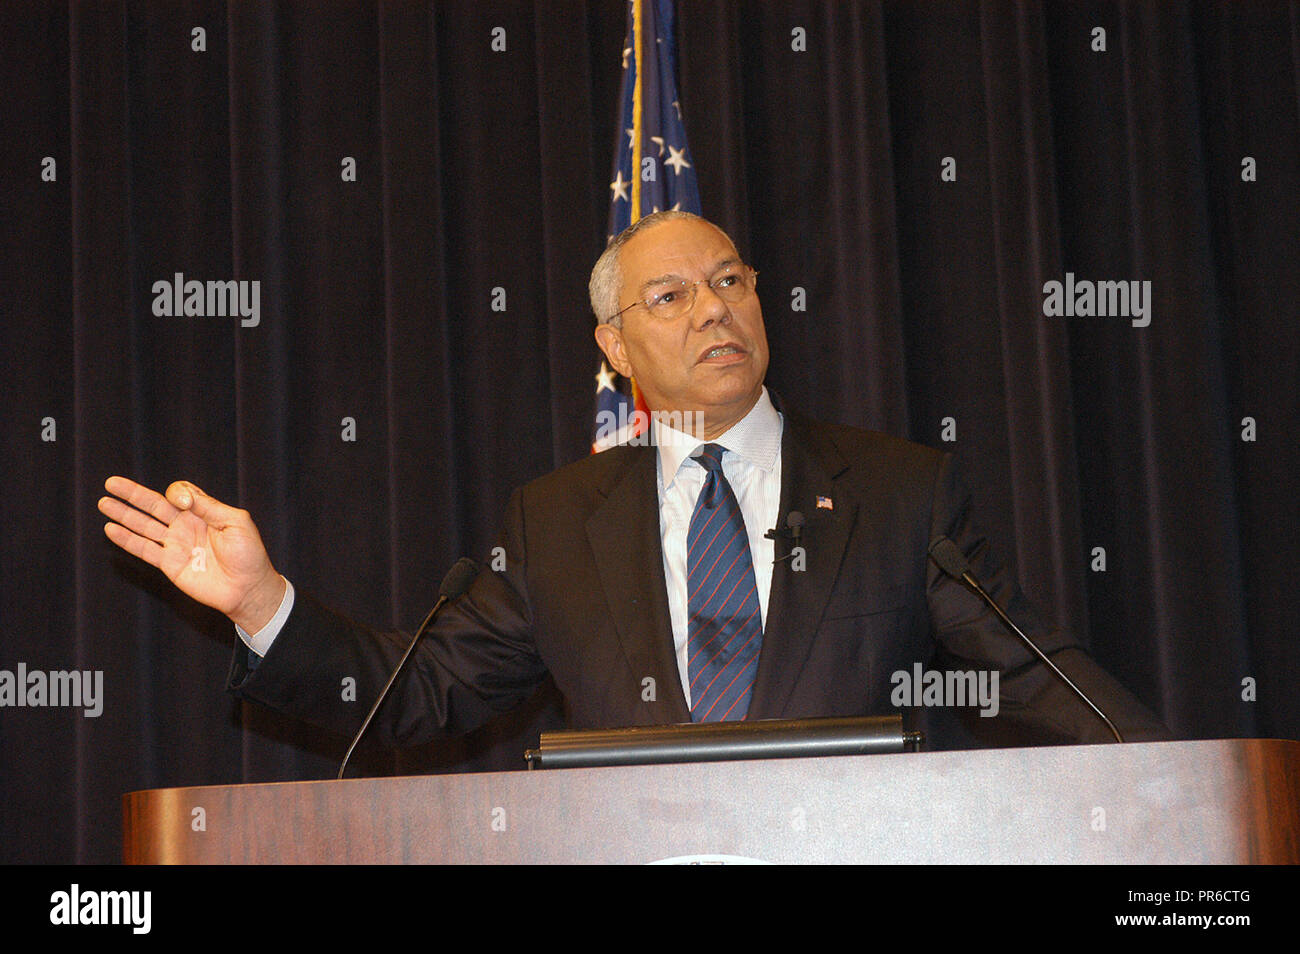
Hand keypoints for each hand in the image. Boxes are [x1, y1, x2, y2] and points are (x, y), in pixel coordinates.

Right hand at [99, 476, 285, 632]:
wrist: (248, 588)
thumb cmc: (249, 555)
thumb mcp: (237, 523)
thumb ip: (210, 507)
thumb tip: (182, 497)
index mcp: (204, 512)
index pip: (180, 493)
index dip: (177, 494)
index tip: (183, 504)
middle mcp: (186, 526)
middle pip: (154, 505)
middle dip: (133, 494)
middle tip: (111, 483)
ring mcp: (176, 545)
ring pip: (144, 525)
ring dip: (124, 514)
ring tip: (103, 502)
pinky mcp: (169, 564)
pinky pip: (144, 550)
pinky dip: (127, 540)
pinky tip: (111, 529)